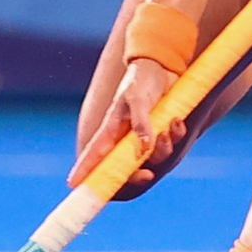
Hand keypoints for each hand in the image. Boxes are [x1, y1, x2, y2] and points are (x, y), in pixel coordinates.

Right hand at [68, 56, 184, 200]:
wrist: (162, 65)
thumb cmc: (141, 79)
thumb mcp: (137, 98)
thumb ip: (140, 122)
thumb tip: (143, 148)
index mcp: (112, 128)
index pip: (95, 152)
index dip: (84, 169)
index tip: (73, 186)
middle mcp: (126, 136)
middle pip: (125, 167)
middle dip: (137, 174)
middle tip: (147, 174)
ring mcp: (144, 134)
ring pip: (152, 156)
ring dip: (163, 148)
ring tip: (168, 131)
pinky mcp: (161, 129)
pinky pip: (169, 143)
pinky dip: (175, 134)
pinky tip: (177, 121)